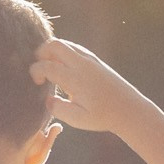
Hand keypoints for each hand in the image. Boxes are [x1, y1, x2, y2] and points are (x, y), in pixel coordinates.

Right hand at [31, 38, 152, 134]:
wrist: (127, 108)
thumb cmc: (102, 116)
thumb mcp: (78, 119)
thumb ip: (58, 109)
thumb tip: (47, 98)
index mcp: (76, 79)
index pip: (47, 66)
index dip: (35, 71)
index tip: (37, 84)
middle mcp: (82, 64)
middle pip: (54, 45)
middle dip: (40, 53)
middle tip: (39, 69)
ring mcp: (89, 59)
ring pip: (64, 43)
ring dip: (52, 52)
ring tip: (50, 69)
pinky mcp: (94, 59)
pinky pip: (73, 48)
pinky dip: (63, 53)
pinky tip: (63, 68)